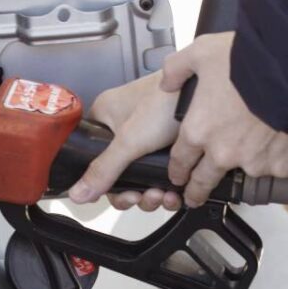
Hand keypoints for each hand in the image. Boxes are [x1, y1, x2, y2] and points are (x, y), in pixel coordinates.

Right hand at [67, 71, 182, 210]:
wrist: (209, 92)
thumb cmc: (168, 100)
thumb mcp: (130, 140)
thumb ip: (104, 170)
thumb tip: (78, 193)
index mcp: (104, 118)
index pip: (93, 159)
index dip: (106, 184)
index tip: (121, 194)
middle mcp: (123, 127)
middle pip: (119, 173)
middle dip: (133, 192)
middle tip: (144, 197)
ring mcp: (147, 136)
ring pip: (142, 177)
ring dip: (152, 194)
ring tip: (163, 195)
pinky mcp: (169, 143)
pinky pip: (161, 174)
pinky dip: (167, 188)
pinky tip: (175, 192)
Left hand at [161, 32, 287, 207]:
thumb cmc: (249, 61)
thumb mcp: (202, 52)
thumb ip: (177, 69)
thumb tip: (167, 82)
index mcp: (199, 129)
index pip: (180, 161)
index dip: (177, 170)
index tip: (178, 175)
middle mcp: (223, 152)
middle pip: (203, 182)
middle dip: (197, 191)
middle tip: (196, 196)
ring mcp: (253, 162)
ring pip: (245, 171)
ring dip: (246, 163)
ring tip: (256, 145)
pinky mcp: (281, 165)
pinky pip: (277, 166)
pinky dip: (277, 156)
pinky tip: (281, 137)